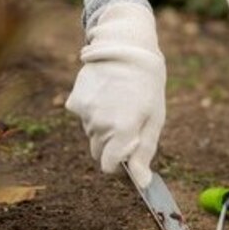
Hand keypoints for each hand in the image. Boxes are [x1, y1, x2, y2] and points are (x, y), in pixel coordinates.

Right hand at [65, 2, 165, 186]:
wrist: (126, 47)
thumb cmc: (147, 84)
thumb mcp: (154, 118)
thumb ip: (145, 152)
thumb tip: (142, 182)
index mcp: (122, 131)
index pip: (108, 166)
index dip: (119, 162)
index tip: (128, 151)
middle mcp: (100, 124)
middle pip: (99, 151)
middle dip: (111, 144)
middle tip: (127, 120)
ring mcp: (85, 112)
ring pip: (90, 133)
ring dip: (102, 125)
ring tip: (118, 100)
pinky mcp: (75, 101)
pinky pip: (82, 116)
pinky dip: (92, 110)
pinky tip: (105, 93)